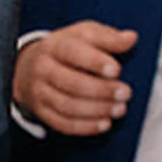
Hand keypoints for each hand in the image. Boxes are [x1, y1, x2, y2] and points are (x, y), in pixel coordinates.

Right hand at [12, 18, 137, 136]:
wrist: (30, 66)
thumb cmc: (65, 49)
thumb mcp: (85, 34)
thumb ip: (108, 36)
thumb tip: (131, 38)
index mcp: (55, 46)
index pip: (73, 52)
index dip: (95, 62)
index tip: (116, 70)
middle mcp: (43, 69)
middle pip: (72, 83)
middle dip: (102, 91)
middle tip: (125, 93)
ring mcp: (40, 92)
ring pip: (68, 106)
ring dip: (97, 110)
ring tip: (119, 109)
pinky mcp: (42, 111)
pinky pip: (63, 124)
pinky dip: (86, 126)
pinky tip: (104, 123)